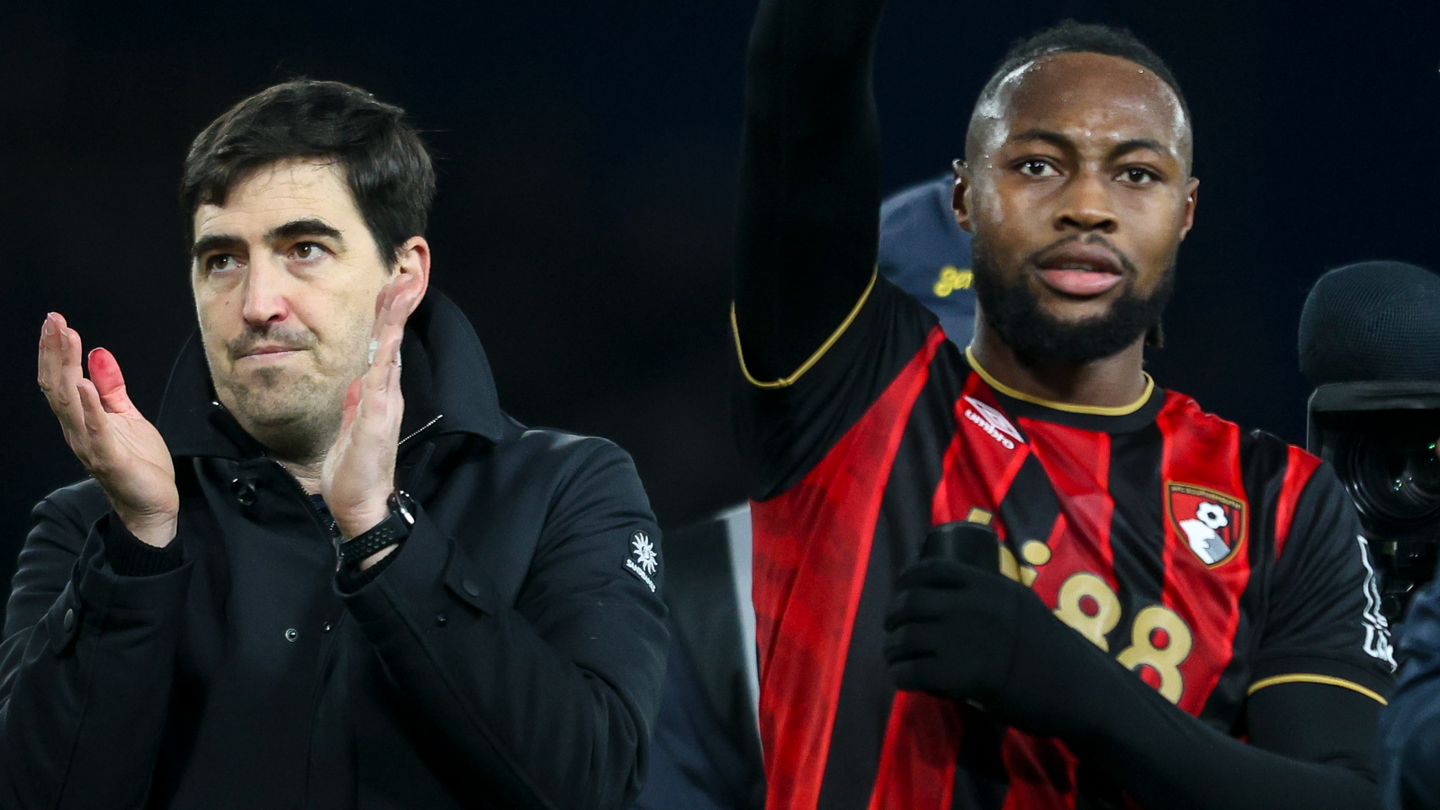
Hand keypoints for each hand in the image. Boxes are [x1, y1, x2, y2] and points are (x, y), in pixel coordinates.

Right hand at [37, 313, 178, 546]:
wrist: (154, 503)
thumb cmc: (139, 461)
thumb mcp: (127, 416)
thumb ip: (111, 387)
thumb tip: (98, 352)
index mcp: (80, 419)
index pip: (61, 380)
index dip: (56, 351)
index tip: (56, 321)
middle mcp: (77, 430)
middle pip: (58, 386)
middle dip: (54, 352)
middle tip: (53, 321)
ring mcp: (90, 445)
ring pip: (69, 403)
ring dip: (66, 369)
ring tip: (66, 339)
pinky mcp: (109, 459)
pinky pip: (95, 430)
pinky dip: (89, 406)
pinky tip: (85, 383)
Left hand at [321, 274, 422, 560]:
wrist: (362, 505)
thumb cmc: (354, 472)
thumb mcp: (351, 429)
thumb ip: (355, 405)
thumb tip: (355, 384)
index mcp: (380, 395)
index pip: (384, 348)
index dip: (386, 318)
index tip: (390, 289)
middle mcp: (388, 394)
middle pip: (392, 341)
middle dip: (397, 307)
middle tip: (403, 275)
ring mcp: (385, 403)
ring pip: (390, 351)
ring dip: (394, 319)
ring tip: (400, 288)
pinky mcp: (378, 416)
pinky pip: (382, 377)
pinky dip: (385, 352)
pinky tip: (387, 332)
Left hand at [884, 557, 1109, 738]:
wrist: (1076, 687)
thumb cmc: (1053, 648)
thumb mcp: (1022, 604)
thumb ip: (992, 597)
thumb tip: (960, 594)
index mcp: (987, 584)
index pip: (931, 570)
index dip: (907, 579)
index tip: (900, 590)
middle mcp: (970, 605)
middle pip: (911, 602)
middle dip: (893, 615)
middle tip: (892, 628)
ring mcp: (963, 639)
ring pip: (906, 637)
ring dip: (893, 648)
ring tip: (894, 656)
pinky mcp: (960, 675)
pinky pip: (913, 672)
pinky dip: (901, 676)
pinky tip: (903, 679)